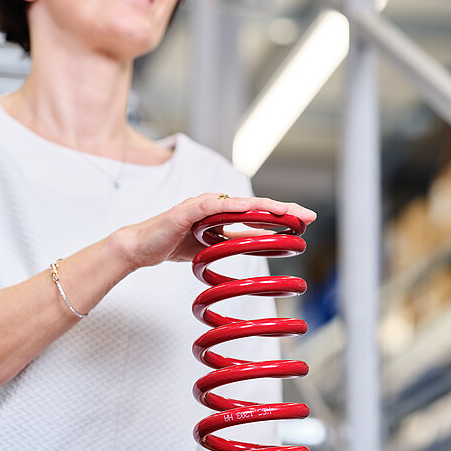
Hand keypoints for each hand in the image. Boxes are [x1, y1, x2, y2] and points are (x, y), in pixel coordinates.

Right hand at [116, 193, 316, 270]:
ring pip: (239, 203)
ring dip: (265, 206)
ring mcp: (201, 205)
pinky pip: (211, 206)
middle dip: (284, 209)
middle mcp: (216, 204)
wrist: (142, 248)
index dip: (283, 215)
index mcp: (223, 213)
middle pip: (256, 205)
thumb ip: (233, 240)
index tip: (307, 221)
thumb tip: (262, 244)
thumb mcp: (212, 246)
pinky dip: (230, 206)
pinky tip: (247, 207)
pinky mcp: (185, 210)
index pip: (259, 213)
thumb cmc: (173, 244)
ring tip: (286, 211)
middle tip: (309, 215)